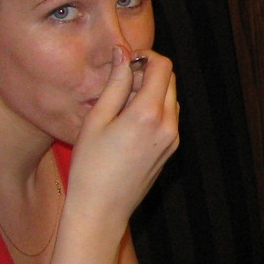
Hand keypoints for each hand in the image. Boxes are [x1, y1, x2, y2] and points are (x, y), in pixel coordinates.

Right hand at [65, 47, 179, 227]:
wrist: (101, 210)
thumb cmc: (90, 166)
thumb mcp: (96, 120)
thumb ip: (115, 84)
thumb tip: (122, 54)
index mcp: (148, 114)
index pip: (163, 67)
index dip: (145, 57)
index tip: (125, 63)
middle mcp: (168, 125)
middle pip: (170, 80)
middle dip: (148, 74)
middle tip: (119, 85)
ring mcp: (173, 139)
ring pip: (171, 98)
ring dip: (152, 92)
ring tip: (121, 107)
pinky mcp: (171, 150)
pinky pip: (169, 118)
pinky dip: (155, 110)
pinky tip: (129, 124)